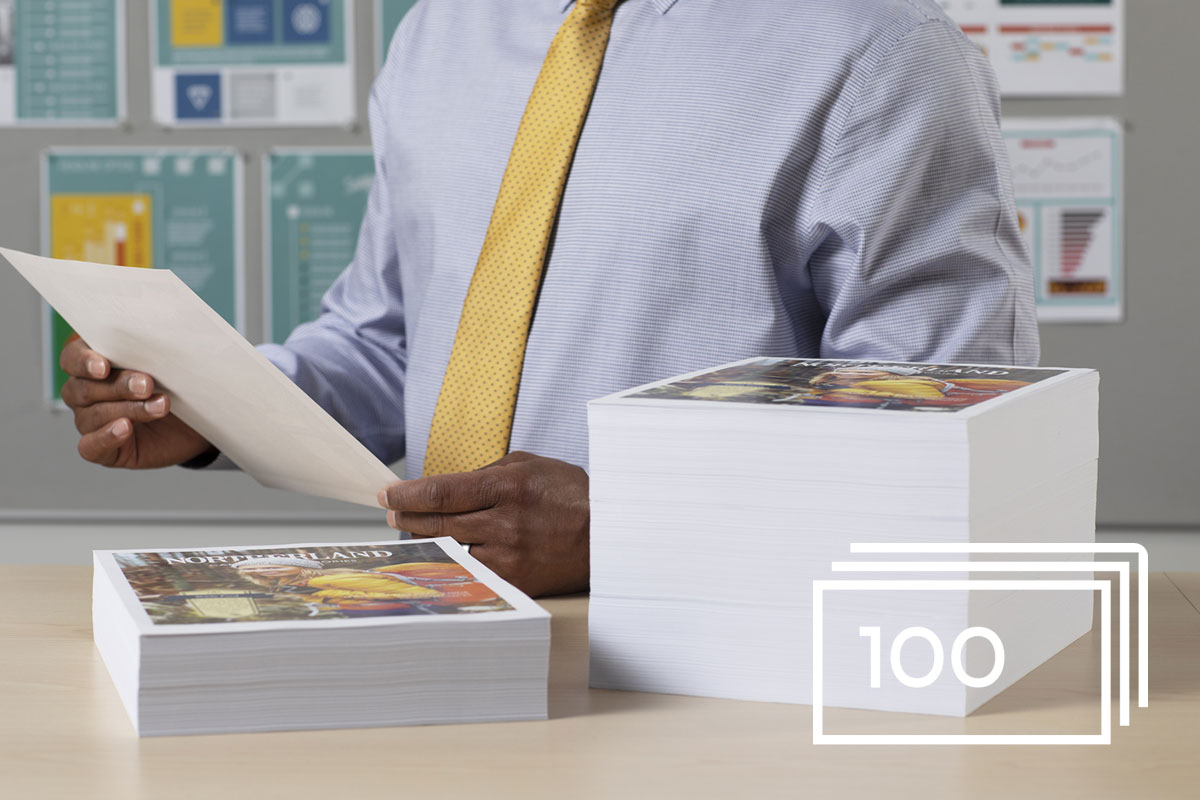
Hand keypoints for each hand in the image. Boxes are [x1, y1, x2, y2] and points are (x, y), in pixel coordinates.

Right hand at [60, 336, 213, 468]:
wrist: (192, 425)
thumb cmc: (175, 387)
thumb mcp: (169, 365)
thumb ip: (156, 350)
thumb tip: (166, 335)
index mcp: (92, 364)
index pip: (72, 358)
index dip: (84, 361)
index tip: (104, 365)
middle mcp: (84, 393)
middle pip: (84, 387)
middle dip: (118, 385)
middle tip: (147, 384)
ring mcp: (90, 422)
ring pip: (95, 415)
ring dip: (129, 409)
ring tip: (160, 406)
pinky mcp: (101, 449)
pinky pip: (91, 446)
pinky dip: (106, 437)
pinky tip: (125, 429)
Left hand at [378, 452, 589, 597]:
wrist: (608, 535)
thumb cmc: (569, 495)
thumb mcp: (530, 465)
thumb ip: (487, 473)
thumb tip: (448, 486)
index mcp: (507, 488)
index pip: (440, 492)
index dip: (406, 494)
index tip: (388, 494)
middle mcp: (504, 523)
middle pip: (436, 522)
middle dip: (407, 516)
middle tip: (394, 513)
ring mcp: (508, 556)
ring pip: (449, 549)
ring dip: (428, 539)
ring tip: (420, 529)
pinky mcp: (514, 581)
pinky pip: (470, 571)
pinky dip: (454, 560)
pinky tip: (447, 552)